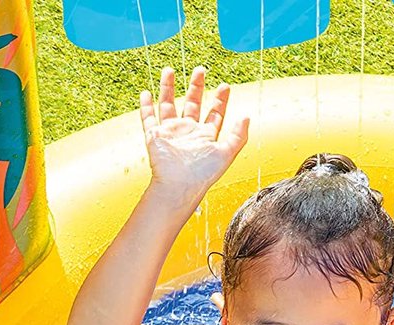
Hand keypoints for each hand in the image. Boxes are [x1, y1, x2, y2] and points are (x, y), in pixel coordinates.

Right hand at [139, 66, 249, 200]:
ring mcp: (171, 133)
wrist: (179, 186)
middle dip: (196, 87)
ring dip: (168, 88)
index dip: (220, 100)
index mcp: (206, 137)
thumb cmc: (203, 174)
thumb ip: (239, 136)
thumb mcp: (227, 153)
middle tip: (200, 70)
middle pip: (192, 104)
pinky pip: (148, 118)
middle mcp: (188, 133)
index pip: (214, 114)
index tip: (225, 86)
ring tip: (169, 70)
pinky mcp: (154, 137)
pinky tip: (146, 93)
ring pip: (168, 105)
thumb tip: (247, 116)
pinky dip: (146, 106)